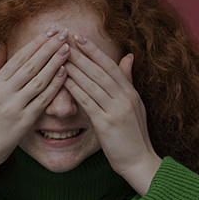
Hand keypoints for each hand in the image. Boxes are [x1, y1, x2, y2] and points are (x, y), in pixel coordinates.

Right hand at [0, 26, 70, 166]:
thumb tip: (2, 45)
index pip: (18, 58)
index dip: (35, 43)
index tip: (49, 31)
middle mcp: (4, 93)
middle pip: (31, 65)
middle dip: (49, 48)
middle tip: (63, 34)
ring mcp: (15, 107)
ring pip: (39, 80)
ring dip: (55, 63)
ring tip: (67, 49)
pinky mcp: (25, 121)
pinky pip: (44, 99)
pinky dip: (55, 85)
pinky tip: (65, 72)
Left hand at [63, 35, 161, 190]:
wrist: (140, 162)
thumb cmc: (134, 137)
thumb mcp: (136, 106)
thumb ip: (128, 82)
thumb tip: (128, 57)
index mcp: (131, 93)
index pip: (110, 66)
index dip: (94, 50)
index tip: (79, 37)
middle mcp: (125, 98)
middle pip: (99, 70)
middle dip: (81, 53)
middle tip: (64, 39)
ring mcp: (116, 110)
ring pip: (92, 83)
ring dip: (74, 68)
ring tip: (59, 55)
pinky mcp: (106, 124)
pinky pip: (87, 102)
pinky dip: (74, 89)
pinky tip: (63, 80)